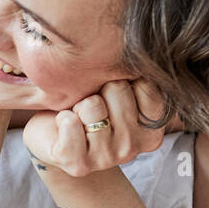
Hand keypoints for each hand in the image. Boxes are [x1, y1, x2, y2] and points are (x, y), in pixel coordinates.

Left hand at [22, 78, 179, 176]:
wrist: (57, 142)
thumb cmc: (89, 109)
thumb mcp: (119, 90)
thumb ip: (134, 75)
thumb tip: (138, 44)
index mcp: (151, 130)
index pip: (144, 83)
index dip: (120, 78)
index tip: (112, 93)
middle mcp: (133, 148)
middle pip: (117, 89)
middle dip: (99, 89)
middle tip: (91, 106)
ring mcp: (107, 158)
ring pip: (92, 106)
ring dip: (78, 105)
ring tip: (78, 117)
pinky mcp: (78, 164)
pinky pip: (70, 123)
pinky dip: (62, 118)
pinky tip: (64, 126)